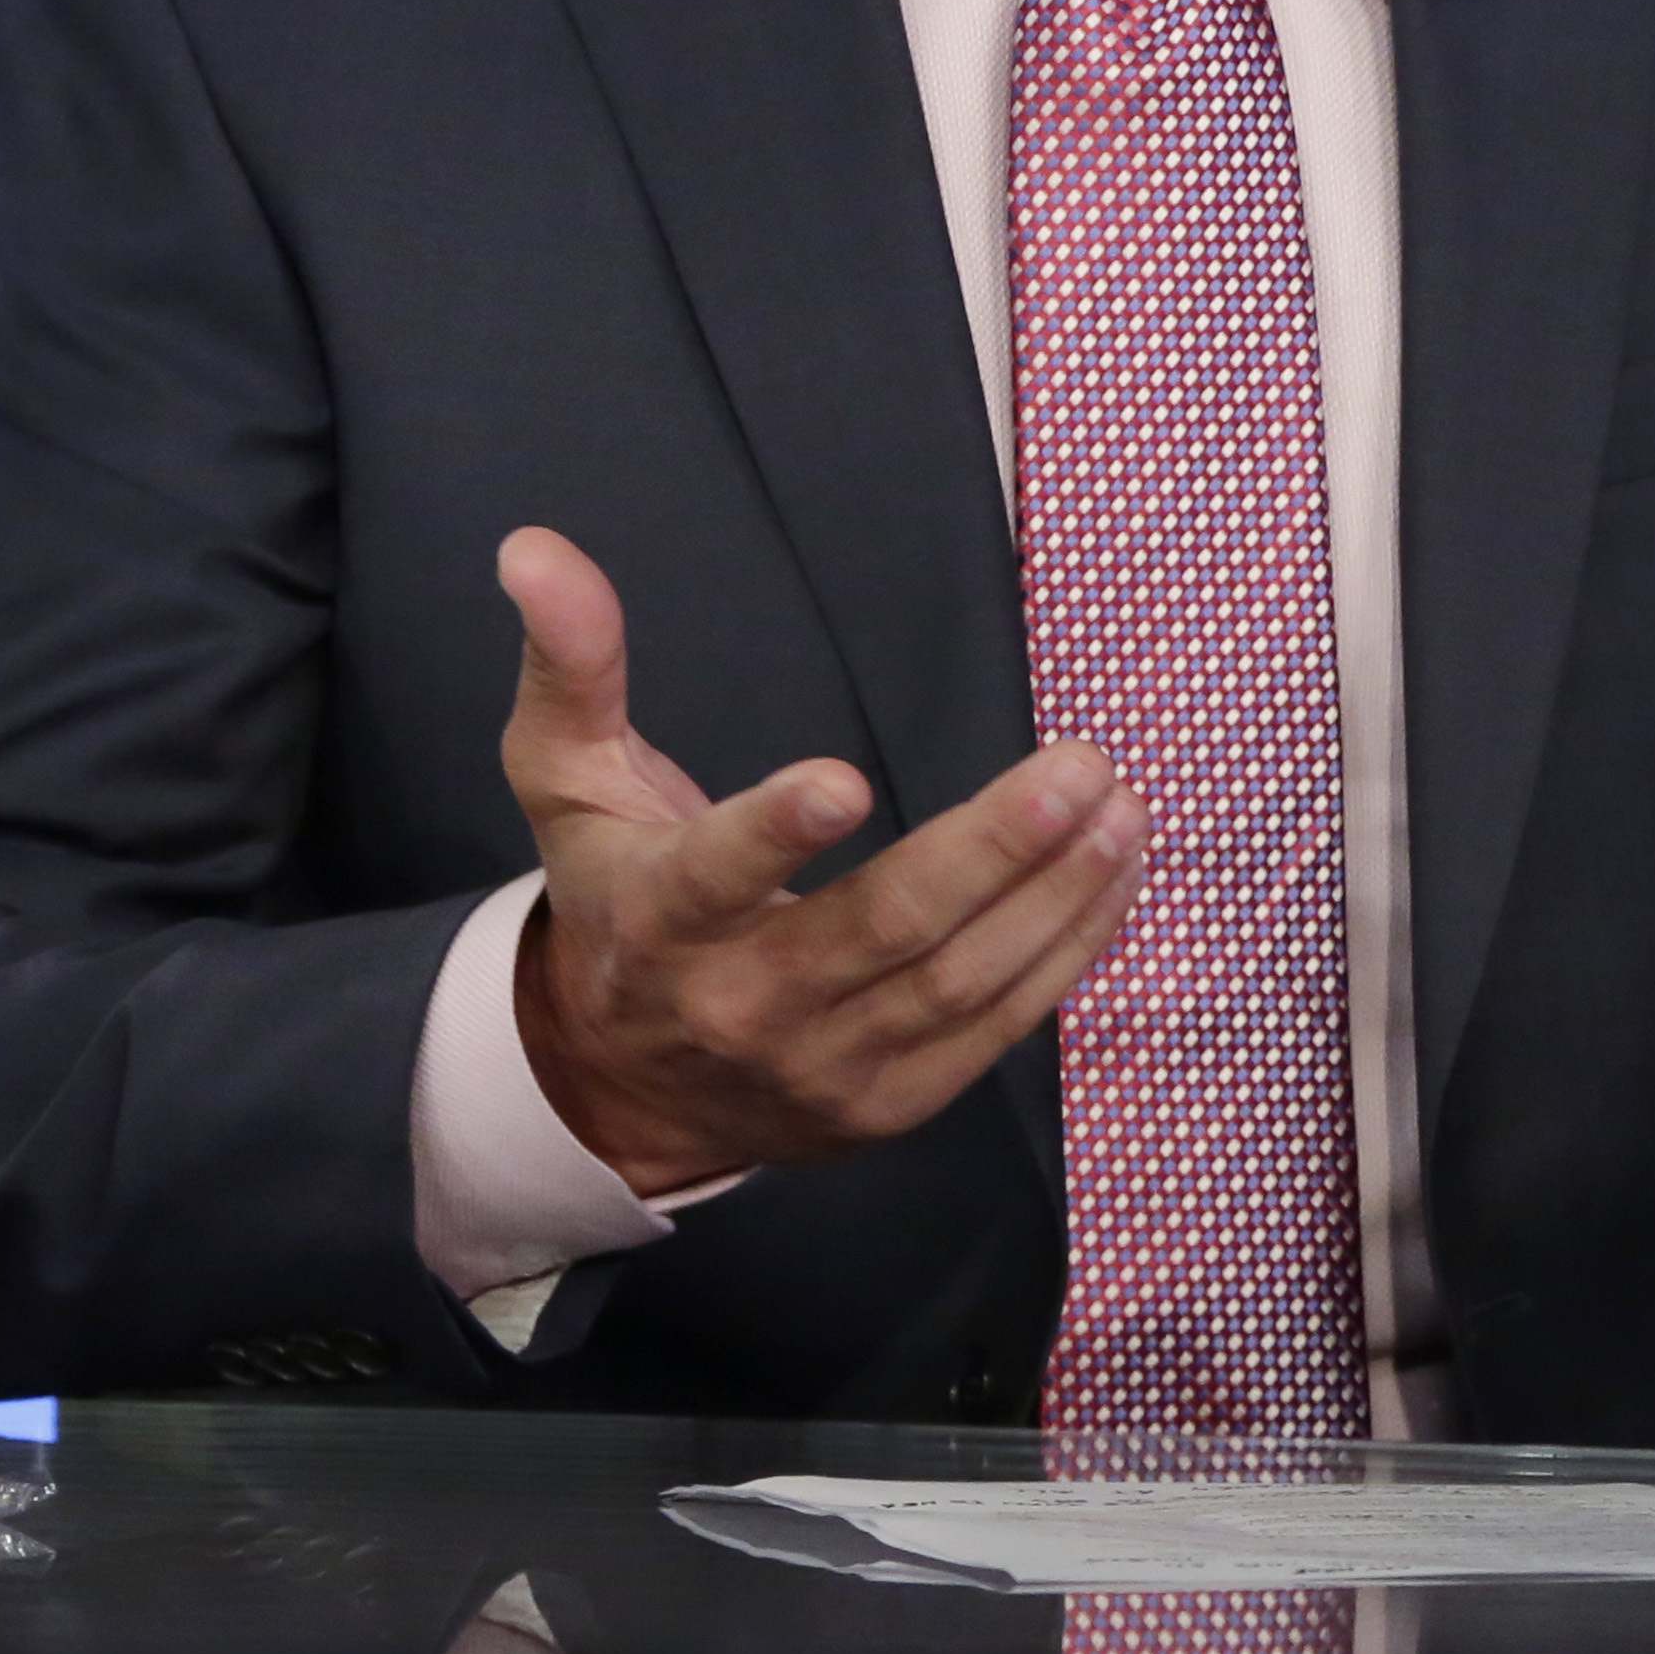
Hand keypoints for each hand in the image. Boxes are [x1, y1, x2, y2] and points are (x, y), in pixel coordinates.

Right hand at [493, 528, 1151, 1195]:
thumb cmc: (613, 903)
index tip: (843, 778)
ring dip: (1053, 894)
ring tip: (1119, 806)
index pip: (713, 880)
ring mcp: (822, 1066)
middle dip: (991, 849)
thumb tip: (535, 548)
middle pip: (882, 930)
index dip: (774, 834)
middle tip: (1079, 768)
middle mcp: (740, 1006)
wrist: (617, 1090)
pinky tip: (1114, 873)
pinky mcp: (888, 1105)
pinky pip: (995, 1030)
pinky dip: (1066, 950)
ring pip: (957, 983)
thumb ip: (572, 664)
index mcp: (656, 920)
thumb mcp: (565, 780)